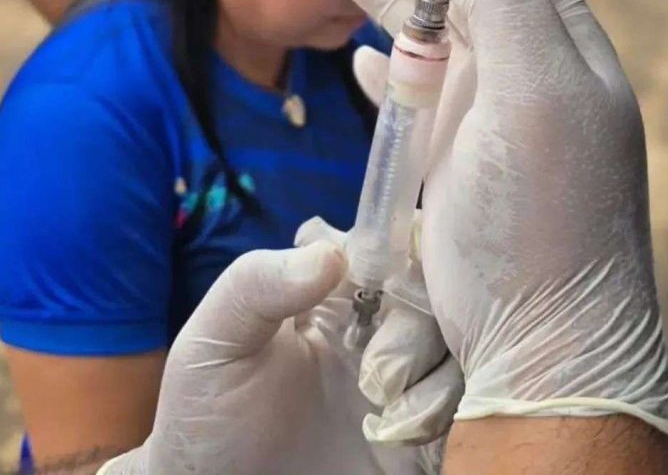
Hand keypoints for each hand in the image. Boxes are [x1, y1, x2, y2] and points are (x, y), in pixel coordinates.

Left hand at [99, 232, 458, 474]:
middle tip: (372, 356)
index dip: (394, 244)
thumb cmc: (208, 415)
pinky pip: (459, 396)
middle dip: (412, 310)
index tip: (372, 276)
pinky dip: (434, 405)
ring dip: (420, 358)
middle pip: (430, 281)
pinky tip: (392, 427)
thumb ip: (257, 282)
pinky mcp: (419, 425)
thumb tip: (331, 254)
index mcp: (332, 290)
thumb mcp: (215, 340)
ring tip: (376, 394)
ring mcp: (401, 373)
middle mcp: (375, 323)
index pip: (387, 239)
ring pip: (451, 333)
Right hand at [314, 0, 667, 439]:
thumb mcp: (539, 92)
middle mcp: (527, 70)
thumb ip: (506, 4)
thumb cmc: (545, 210)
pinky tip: (358, 51)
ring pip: (429, 33)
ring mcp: (487, 114)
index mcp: (563, 45)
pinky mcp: (451, 155)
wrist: (537, 337)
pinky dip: (386, 65)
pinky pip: (414, 91)